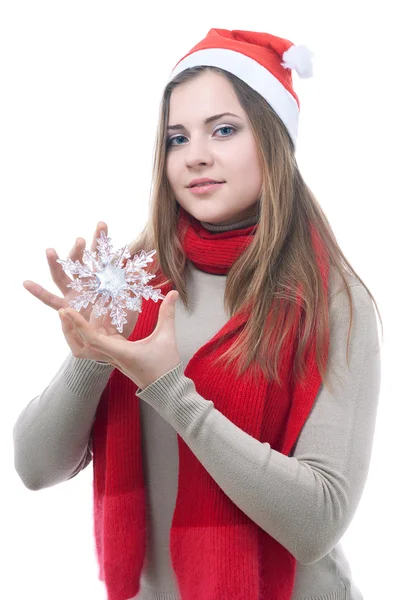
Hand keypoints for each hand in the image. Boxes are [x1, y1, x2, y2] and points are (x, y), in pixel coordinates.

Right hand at [23, 222, 138, 352]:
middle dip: (80, 249)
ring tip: (51, 251)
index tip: (102, 224)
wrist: (115, 338)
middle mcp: (85, 281)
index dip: (101, 240)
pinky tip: (26, 282)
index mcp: (100, 276)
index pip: (100, 254)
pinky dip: (38, 292)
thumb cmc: (123, 315)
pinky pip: (50, 299)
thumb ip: (136, 278)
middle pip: (80, 261)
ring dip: (56, 262)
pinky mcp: (67, 306)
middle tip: (82, 240)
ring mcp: (74, 293)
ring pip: (63, 274)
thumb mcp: (132, 295)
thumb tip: (149, 260)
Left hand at [58, 290, 180, 389]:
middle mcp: (112, 357)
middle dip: (69, 329)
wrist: (166, 389)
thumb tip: (174, 293)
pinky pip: (98, 343)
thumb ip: (168, 313)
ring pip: (85, 347)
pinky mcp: (115, 356)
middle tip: (63, 311)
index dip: (78, 324)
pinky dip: (93, 331)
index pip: (92, 339)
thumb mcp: (167, 337)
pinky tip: (98, 317)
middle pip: (81, 346)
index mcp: (121, 352)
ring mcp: (112, 358)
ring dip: (76, 332)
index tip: (67, 310)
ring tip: (72, 315)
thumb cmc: (165, 366)